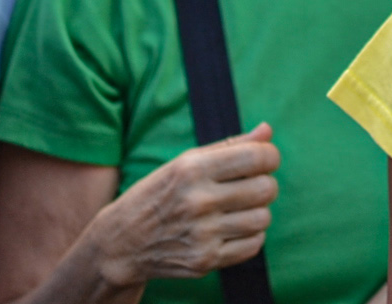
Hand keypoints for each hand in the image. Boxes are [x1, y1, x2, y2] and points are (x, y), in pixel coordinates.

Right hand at [92, 125, 280, 286]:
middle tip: (251, 185)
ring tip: (240, 209)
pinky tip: (234, 228)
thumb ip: (229, 146)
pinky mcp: (205, 261)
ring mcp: (201, 234)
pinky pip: (254, 245)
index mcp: (191, 169)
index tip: (265, 160)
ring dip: (258, 211)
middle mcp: (197, 201)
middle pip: (265, 188)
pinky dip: (252, 236)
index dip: (270, 156)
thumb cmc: (158, 194)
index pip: (257, 157)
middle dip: (266, 184)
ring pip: (263, 218)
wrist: (122, 242)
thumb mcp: (184, 163)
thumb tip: (267, 130)